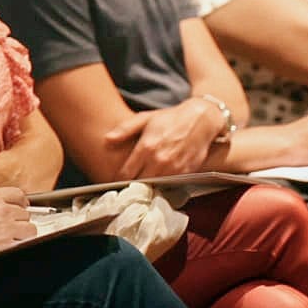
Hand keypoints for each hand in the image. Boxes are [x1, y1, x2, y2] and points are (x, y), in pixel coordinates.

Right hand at [0, 186, 35, 258]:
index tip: (21, 207)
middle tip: (12, 228)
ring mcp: (7, 227)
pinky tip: (9, 247)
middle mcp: (2, 210)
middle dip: (19, 221)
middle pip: (25, 213)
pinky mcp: (8, 244)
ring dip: (22, 235)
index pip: (17, 194)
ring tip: (12, 239)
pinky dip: (18, 246)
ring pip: (29, 229)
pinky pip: (24, 243)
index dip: (21, 203)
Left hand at [103, 100, 218, 180]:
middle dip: (131, 187)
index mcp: (146, 147)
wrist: (200, 120)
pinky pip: (170, 186)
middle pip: (139, 184)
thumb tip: (106, 139)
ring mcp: (174, 168)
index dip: (119, 180)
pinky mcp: (186, 173)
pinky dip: (163, 187)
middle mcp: (159, 160)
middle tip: (126, 189)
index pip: (126, 174)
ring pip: (154, 187)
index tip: (115, 182)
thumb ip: (125, 129)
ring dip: (147, 189)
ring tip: (140, 189)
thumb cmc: (170, 118)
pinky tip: (158, 184)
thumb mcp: (145, 118)